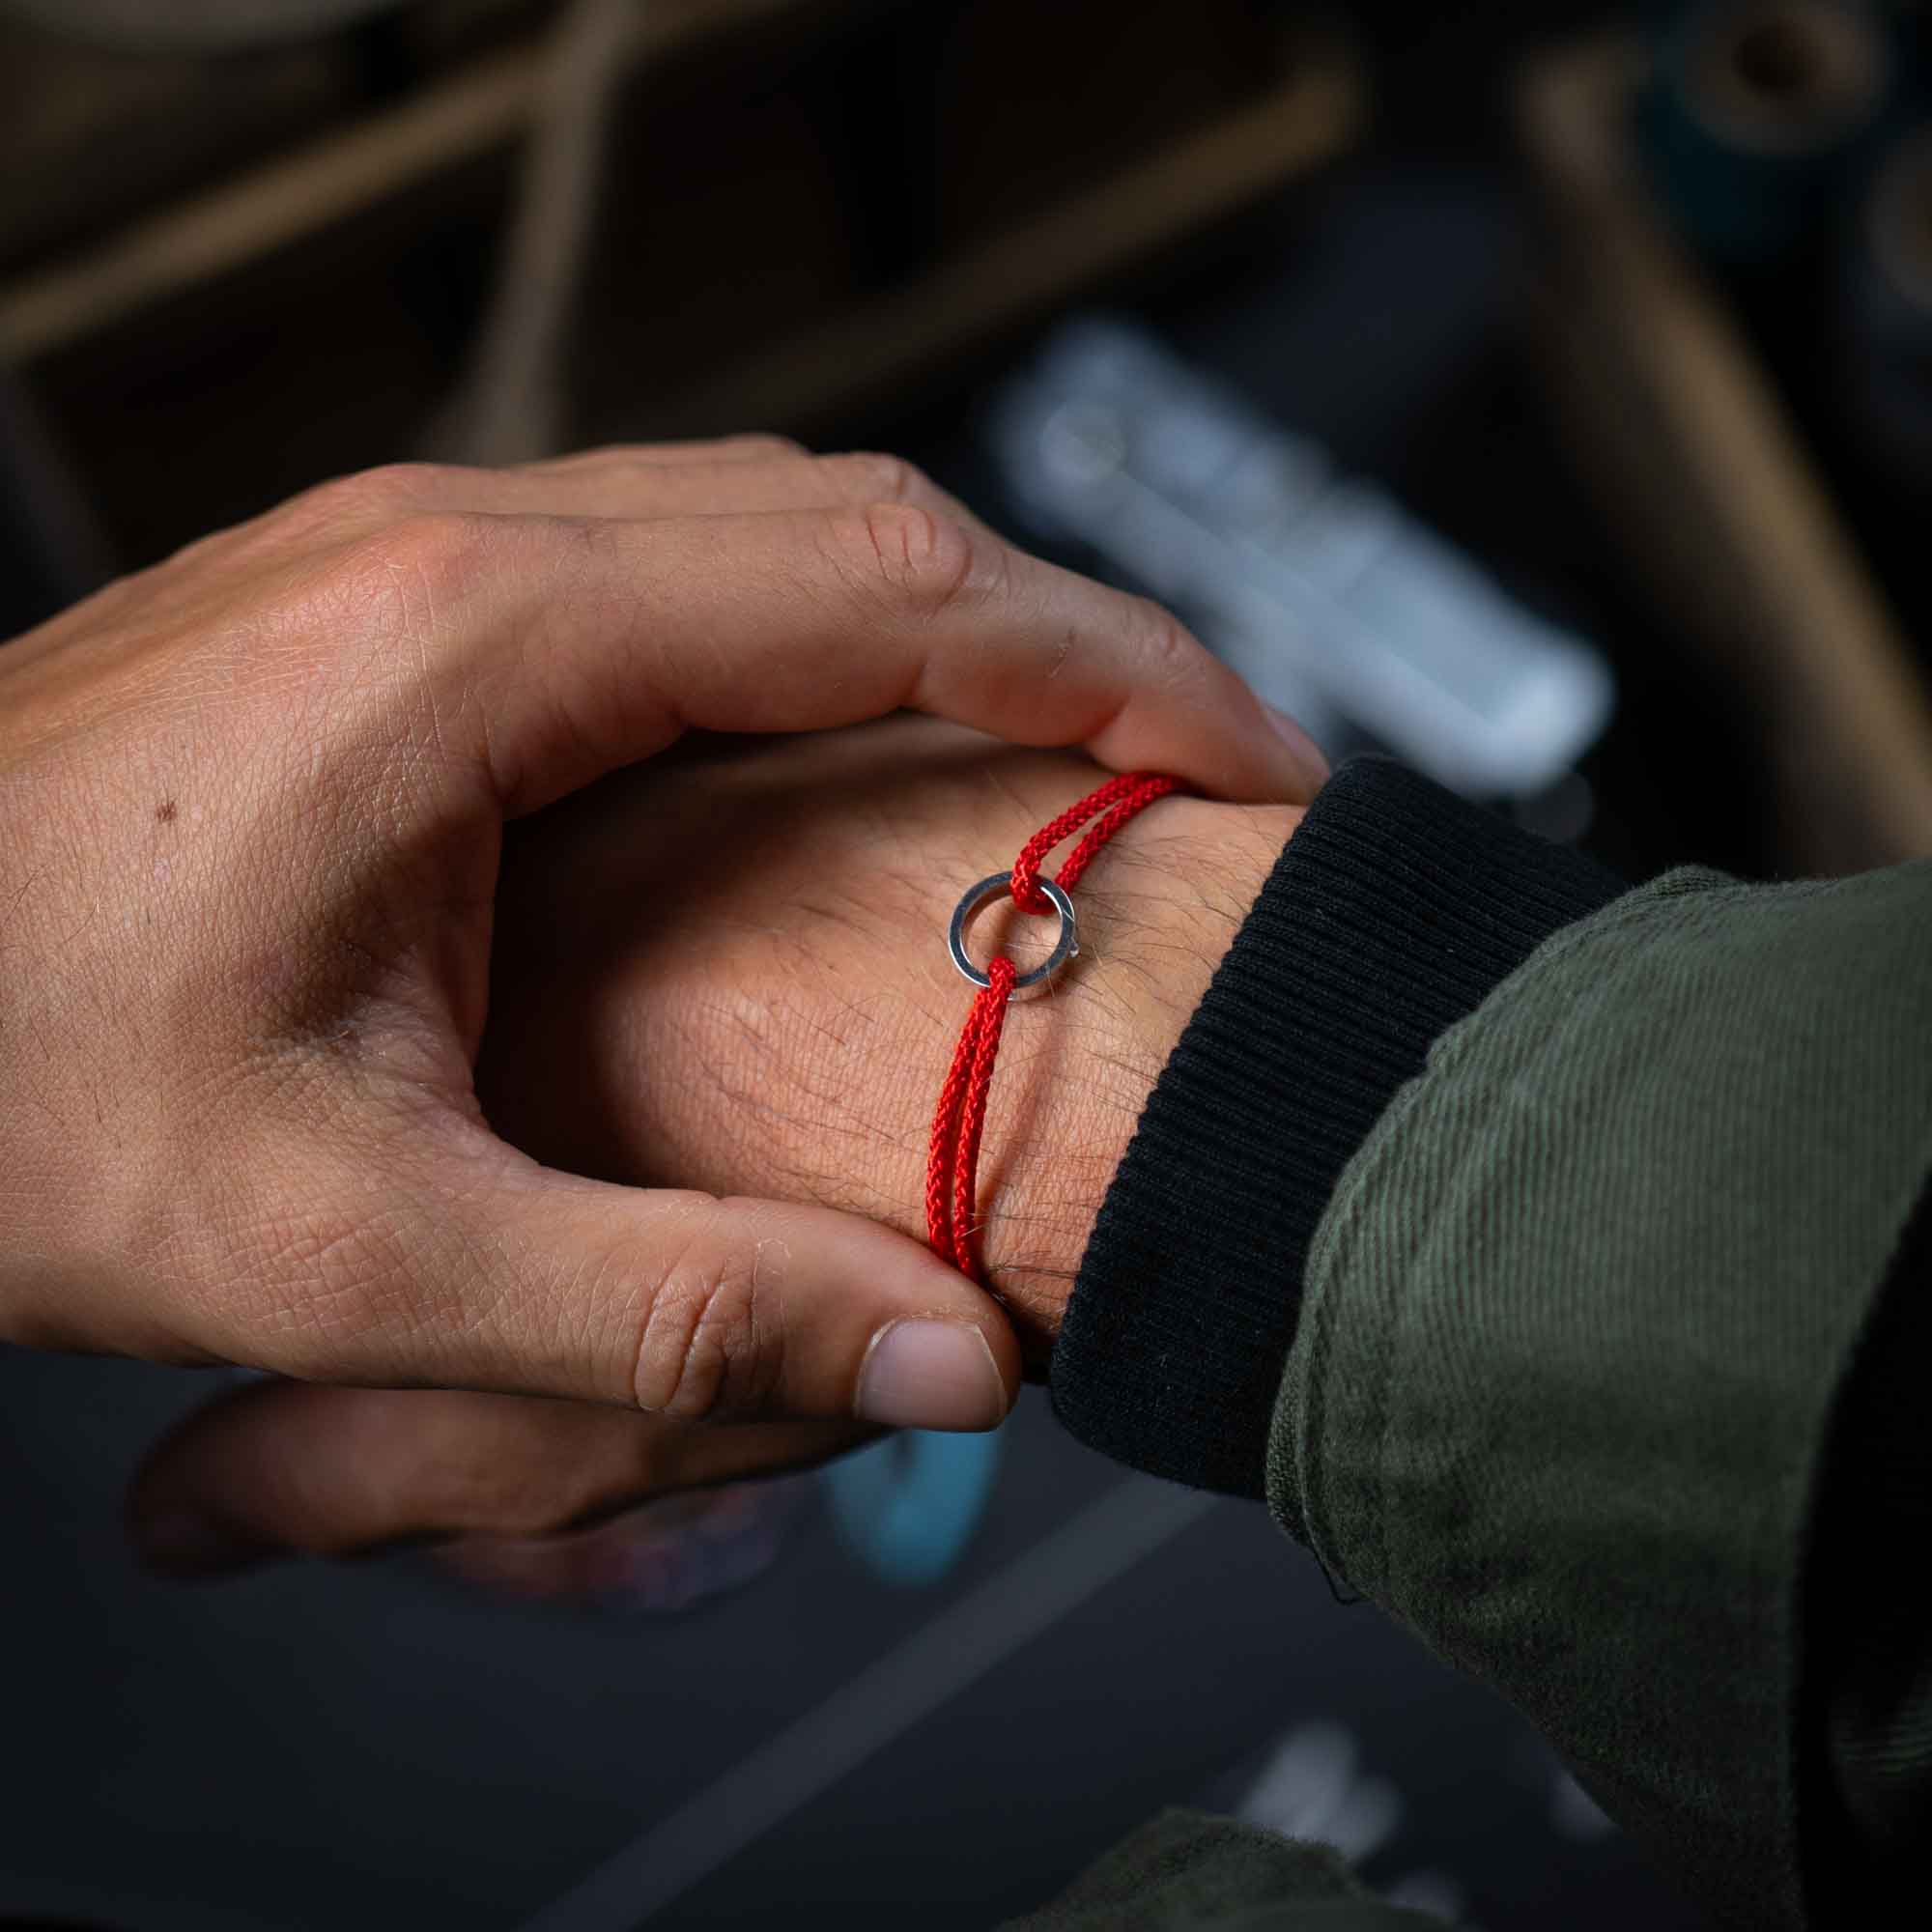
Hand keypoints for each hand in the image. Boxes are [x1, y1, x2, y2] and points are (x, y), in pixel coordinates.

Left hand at [0, 439, 1323, 1444]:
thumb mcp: (338, 1244)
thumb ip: (664, 1310)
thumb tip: (947, 1353)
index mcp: (467, 643)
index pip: (886, 584)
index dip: (1108, 669)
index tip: (1244, 759)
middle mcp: (445, 547)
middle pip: (852, 523)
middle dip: (1059, 633)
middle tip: (1197, 766)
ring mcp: (405, 557)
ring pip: (762, 530)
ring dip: (941, 627)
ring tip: (1069, 760)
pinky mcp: (380, 607)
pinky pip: (664, 571)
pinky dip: (815, 643)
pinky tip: (855, 752)